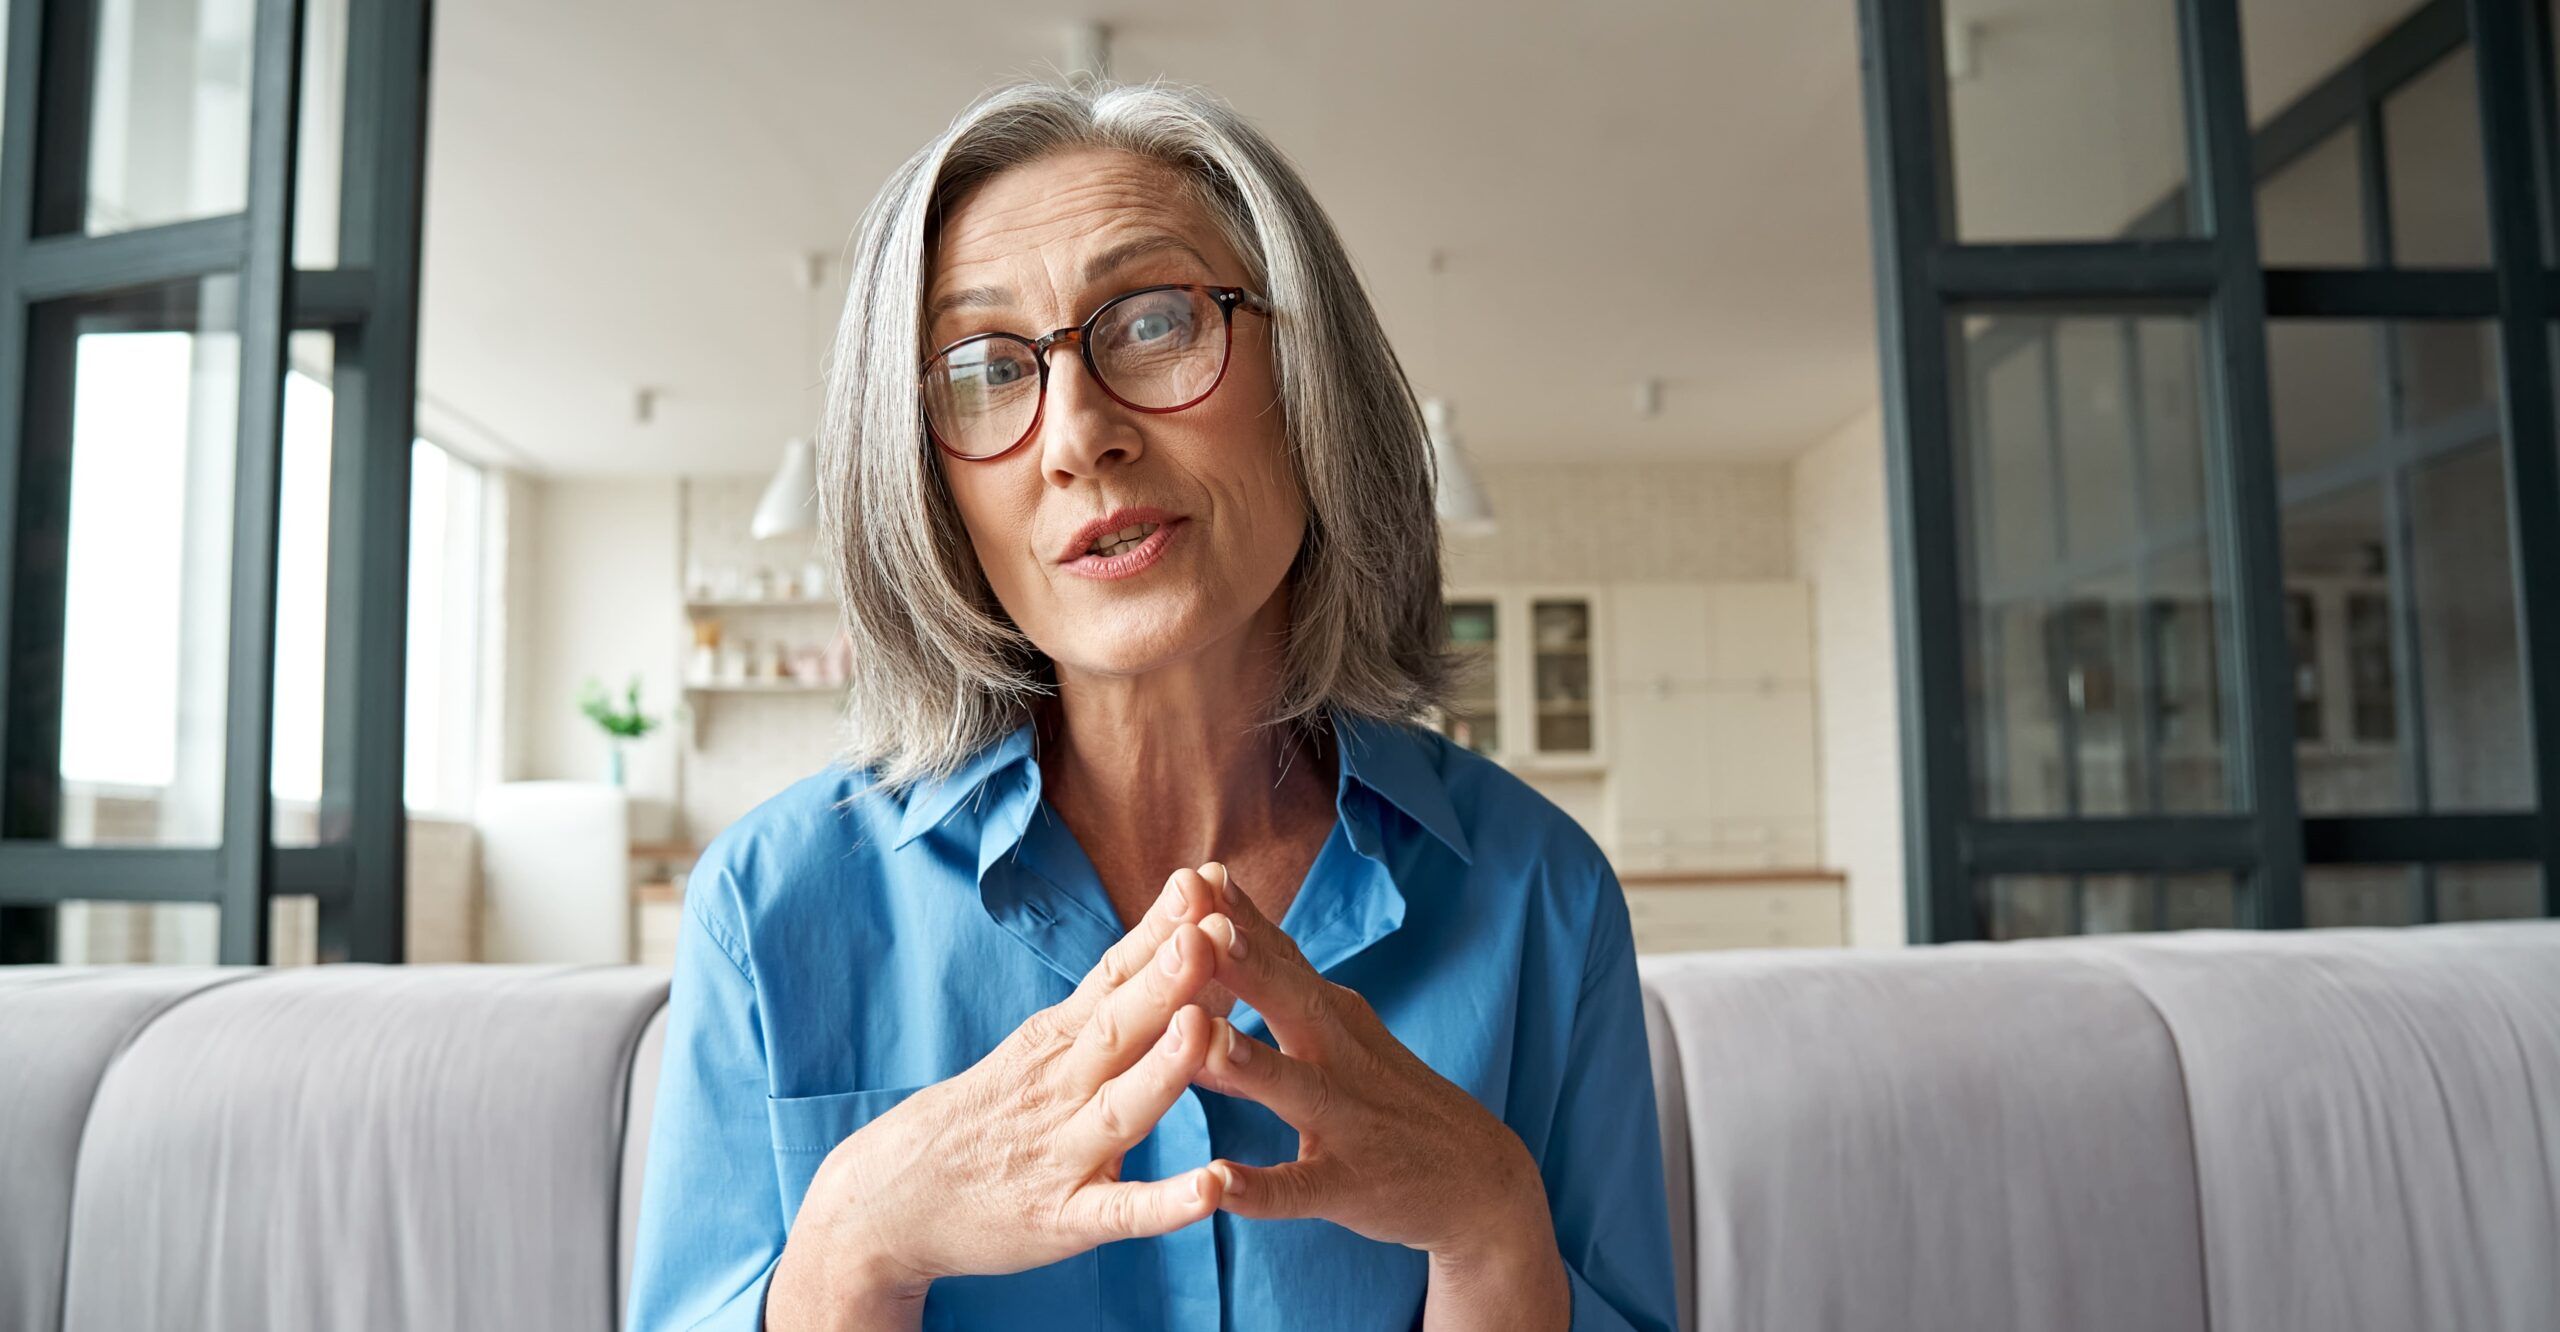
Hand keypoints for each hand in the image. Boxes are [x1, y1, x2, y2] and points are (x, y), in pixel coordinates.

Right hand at [772, 868, 1243, 1322]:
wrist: (883, 1204)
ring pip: (1120, 1109)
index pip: (1110, 976)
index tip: (1203, 882)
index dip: (1157, 931)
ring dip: (1163, 1069)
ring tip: (1203, 1025)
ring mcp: (1060, 1157)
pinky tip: (1212, 1187)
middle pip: (1117, 1027)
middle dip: (1167, 978)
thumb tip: (1181, 945)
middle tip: (1214, 928)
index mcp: (1053, 1043)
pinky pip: (1122, 1214)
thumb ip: (1102, 1007)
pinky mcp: (1064, 1222)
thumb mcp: (1032, 1049)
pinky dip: (1166, 1203)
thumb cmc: (978, 1119)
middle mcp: (1058, 1090)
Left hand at [1184, 863, 1556, 1263]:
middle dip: (1247, 964)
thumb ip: (1270, 1006)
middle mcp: (1342, 1057)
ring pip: (1297, 1088)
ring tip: (1205, 1042)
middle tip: (1199, 925)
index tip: (1192, 875)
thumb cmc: (1386, 1098)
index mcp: (1332, 1016)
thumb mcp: (1337, 1041)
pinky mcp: (1353, 1186)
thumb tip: (1203, 963)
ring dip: (1252, 1064)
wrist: (1480, 1178)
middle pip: (1294, 1002)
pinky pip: (1302, 1188)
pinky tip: (1220, 1183)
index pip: (1282, 956)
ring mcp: (1350, 1121)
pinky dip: (1262, 1188)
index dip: (1240, 917)